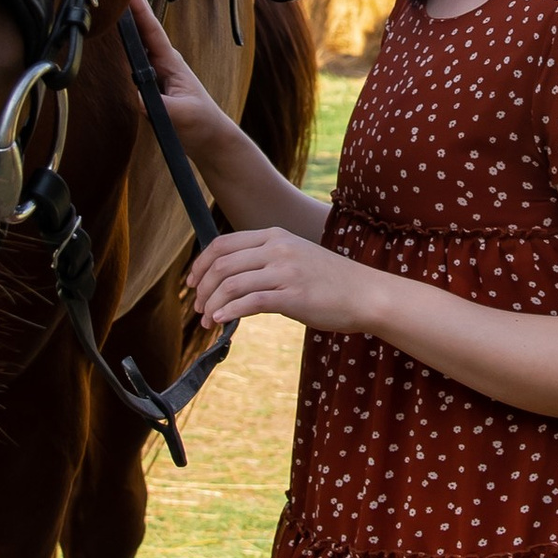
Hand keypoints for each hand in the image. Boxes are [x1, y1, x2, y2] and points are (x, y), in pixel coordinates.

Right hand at [127, 0, 222, 149]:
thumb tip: (136, 97)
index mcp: (171, 63)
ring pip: (136, 43)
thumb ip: (159, 107)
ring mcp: (156, 73)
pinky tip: (116, 33)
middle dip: (129, 5)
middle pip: (141, 29)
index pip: (151, 30)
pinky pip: (133, 61)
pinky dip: (124, 45)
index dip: (139, 8)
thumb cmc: (201, 124)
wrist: (210, 139)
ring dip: (125, 22)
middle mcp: (162, 63)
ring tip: (110, 0)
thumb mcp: (181, 116)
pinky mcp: (151, 85)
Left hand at [188, 226, 372, 336]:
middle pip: (222, 264)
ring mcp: (285, 271)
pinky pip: (250, 302)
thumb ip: (265, 261)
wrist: (366, 294)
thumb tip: (231, 280)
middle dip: (202, 288)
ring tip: (207, 321)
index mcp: (275, 235)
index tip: (191, 283)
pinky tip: (221, 321)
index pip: (222, 244)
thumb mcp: (295, 257)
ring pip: (231, 283)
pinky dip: (229, 312)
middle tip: (197, 308)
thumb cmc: (330, 281)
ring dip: (212, 303)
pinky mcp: (292, 296)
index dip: (200, 264)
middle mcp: (277, 248)